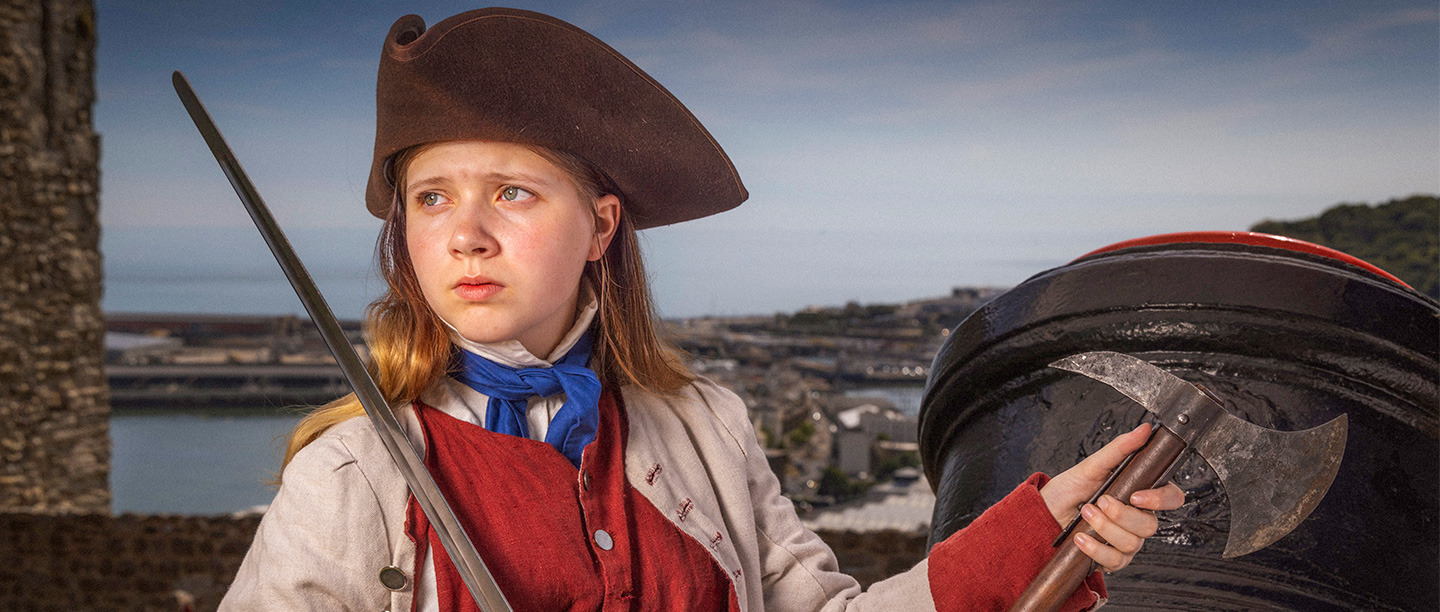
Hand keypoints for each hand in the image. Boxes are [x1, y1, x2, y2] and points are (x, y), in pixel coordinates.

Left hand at [1038, 423, 1185, 572]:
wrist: (1045, 511)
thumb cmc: (1071, 488)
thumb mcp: (1092, 465)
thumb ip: (1120, 448)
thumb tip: (1144, 429)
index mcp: (1141, 493)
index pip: (1172, 498)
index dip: (1161, 499)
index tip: (1136, 496)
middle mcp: (1138, 518)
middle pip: (1150, 525)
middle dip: (1121, 515)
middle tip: (1100, 501)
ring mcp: (1127, 540)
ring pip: (1133, 543)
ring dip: (1105, 528)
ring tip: (1085, 513)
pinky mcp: (1112, 557)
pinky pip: (1115, 561)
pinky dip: (1096, 548)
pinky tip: (1080, 537)